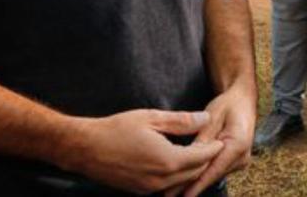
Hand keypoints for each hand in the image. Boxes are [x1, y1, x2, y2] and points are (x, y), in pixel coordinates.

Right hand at [58, 109, 222, 194]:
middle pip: (195, 173)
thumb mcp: (152, 118)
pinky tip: (176, 162)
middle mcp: (161, 180)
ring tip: (198, 153)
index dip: (214, 147)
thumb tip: (206, 118)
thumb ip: (182, 121)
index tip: (222, 138)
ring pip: (181, 182)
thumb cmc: (116, 129)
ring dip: (192, 170)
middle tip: (213, 145)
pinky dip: (176, 176)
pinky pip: (167, 187)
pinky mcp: (140, 192)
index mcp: (168, 160)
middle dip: (206, 159)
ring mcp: (150, 189)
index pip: (202, 157)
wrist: (85, 148)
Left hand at [178, 85, 255, 196]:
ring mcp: (240, 161)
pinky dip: (201, 175)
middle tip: (168, 194)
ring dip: (194, 183)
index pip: (214, 169)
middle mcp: (242, 157)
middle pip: (212, 175)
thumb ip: (202, 140)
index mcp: (238, 144)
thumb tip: (189, 158)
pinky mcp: (235, 162)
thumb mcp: (212, 117)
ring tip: (173, 191)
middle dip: (191, 186)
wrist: (243, 100)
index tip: (182, 195)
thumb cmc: (227, 105)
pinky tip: (185, 183)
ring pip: (213, 175)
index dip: (196, 184)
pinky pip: (216, 170)